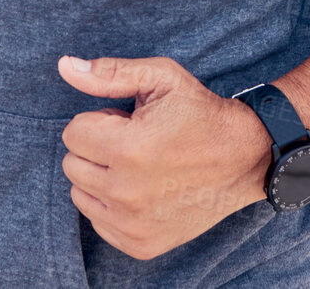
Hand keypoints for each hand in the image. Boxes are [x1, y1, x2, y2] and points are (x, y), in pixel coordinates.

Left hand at [57, 55, 271, 260]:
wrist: (245, 157)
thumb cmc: (201, 113)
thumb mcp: (161, 78)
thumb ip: (109, 73)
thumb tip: (64, 66)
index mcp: (129, 149)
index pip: (72, 133)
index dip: (101, 120)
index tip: (129, 122)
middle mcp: (128, 192)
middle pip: (72, 164)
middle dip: (97, 148)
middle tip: (136, 141)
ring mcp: (134, 223)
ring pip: (80, 194)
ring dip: (101, 176)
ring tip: (139, 165)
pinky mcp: (141, 243)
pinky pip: (97, 222)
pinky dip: (112, 205)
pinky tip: (142, 189)